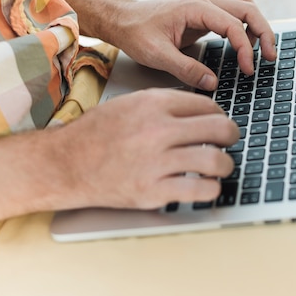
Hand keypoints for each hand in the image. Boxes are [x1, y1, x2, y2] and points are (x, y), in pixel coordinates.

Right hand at [58, 89, 239, 209]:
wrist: (64, 164)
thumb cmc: (94, 134)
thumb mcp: (130, 104)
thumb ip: (165, 105)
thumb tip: (201, 111)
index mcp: (153, 104)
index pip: (207, 105)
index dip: (219, 114)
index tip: (220, 122)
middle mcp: (157, 130)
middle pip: (218, 128)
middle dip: (232, 135)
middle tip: (230, 140)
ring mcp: (156, 162)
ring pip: (215, 161)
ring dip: (225, 164)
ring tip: (221, 166)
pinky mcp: (152, 191)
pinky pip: (199, 190)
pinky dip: (211, 189)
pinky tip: (207, 186)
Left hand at [101, 0, 276, 90]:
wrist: (122, 19)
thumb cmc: (135, 32)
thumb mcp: (156, 55)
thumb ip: (186, 70)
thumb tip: (212, 83)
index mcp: (195, 8)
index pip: (233, 24)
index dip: (245, 49)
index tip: (247, 69)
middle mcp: (204, 1)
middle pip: (248, 8)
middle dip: (264, 32)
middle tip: (270, 56)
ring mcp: (205, 5)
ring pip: (244, 6)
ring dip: (256, 26)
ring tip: (260, 51)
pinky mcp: (204, 13)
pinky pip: (233, 13)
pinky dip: (244, 26)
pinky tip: (241, 45)